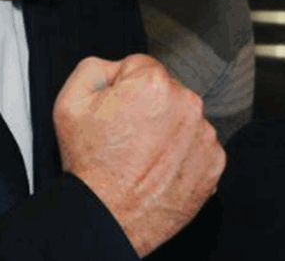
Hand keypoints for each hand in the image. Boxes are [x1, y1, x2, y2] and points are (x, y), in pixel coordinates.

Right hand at [54, 54, 224, 256]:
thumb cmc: (90, 163)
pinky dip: (183, 155)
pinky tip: (161, 168)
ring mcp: (205, 135)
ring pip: (184, 119)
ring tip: (143, 155)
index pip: (141, 67)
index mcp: (154, 83)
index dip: (123, 89)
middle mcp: (187, 104)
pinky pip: (198, 147)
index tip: (116, 114)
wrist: (108, 217)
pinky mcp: (214, 163)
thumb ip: (95, 68)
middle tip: (128, 136)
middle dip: (150, 107)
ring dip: (169, 130)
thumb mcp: (70, 102)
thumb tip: (118, 68)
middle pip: (167, 91)